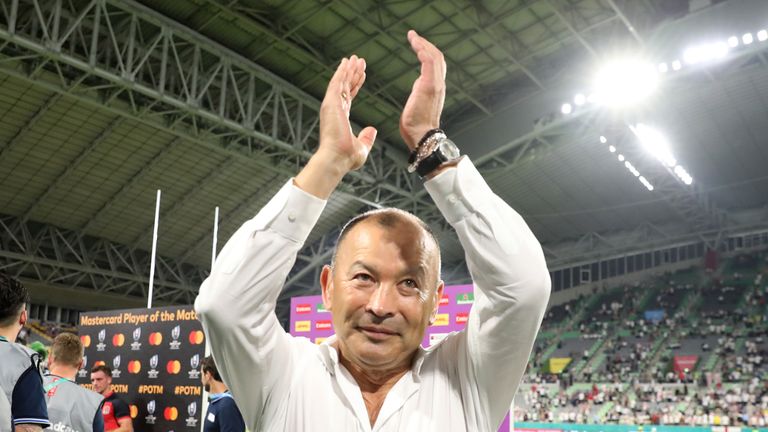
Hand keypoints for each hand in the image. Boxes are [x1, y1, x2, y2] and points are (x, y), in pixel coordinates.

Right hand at [317, 55, 376, 172]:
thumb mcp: (362, 146)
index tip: (362, 75)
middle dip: (353, 73)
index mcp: (341, 118)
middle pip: (345, 87)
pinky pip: (337, 83)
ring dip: (348, 69)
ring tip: (355, 57)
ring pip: (341, 82)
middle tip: (359, 60)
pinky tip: (346, 62)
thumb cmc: (346, 158)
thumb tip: (372, 129)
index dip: (356, 85)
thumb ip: (367, 137)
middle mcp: (335, 110)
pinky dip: (341, 71)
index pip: (349, 97)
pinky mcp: (330, 103)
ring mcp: (331, 105)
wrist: (337, 159)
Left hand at [399, 30, 445, 150]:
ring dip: (423, 44)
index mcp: (436, 87)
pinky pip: (430, 63)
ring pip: (434, 56)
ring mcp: (436, 85)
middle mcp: (439, 84)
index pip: (436, 63)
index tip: (416, 43)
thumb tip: (418, 84)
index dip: (427, 51)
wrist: (421, 137)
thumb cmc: (416, 126)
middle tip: (413, 36)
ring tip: (412, 37)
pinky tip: (416, 46)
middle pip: (437, 56)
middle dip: (425, 44)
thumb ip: (420, 91)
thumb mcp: (418, 102)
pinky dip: (423, 52)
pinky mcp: (429, 86)